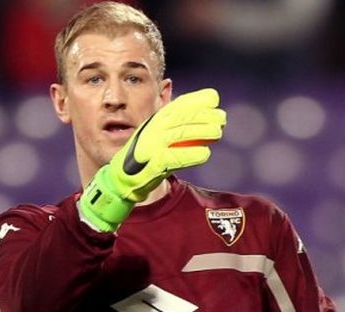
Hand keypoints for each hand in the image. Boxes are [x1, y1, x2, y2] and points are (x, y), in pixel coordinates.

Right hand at [78, 88, 226, 231]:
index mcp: (156, 120)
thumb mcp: (160, 133)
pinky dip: (191, 154)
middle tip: (221, 119)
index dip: (198, 99)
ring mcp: (152, 145)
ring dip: (202, 131)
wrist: (123, 179)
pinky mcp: (153, 163)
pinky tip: (205, 153)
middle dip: (204, 115)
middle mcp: (153, 129)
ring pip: (180, 133)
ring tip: (217, 133)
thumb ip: (179, 123)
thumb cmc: (148, 156)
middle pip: (182, 117)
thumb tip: (211, 113)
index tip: (214, 100)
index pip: (178, 104)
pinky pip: (175, 157)